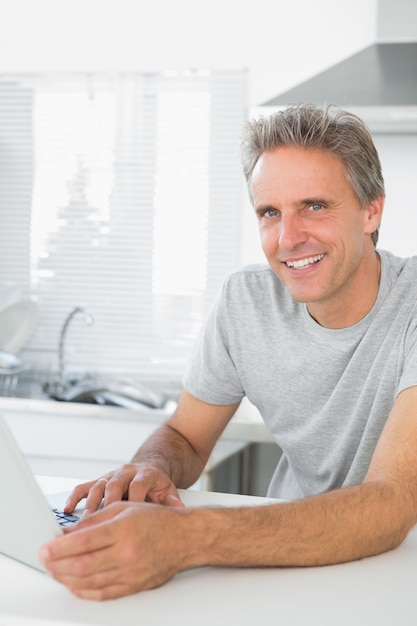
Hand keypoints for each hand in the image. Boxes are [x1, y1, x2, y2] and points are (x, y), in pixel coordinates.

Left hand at [40, 501, 187, 599]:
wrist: (185, 538)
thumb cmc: (157, 520)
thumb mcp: (125, 508)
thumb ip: (94, 520)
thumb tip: (68, 532)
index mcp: (123, 529)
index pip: (82, 542)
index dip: (58, 548)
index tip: (45, 548)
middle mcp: (127, 553)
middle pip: (82, 565)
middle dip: (57, 565)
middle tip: (44, 562)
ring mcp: (131, 573)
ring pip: (89, 582)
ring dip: (66, 579)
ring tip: (55, 572)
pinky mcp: (134, 586)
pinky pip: (103, 593)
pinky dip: (84, 591)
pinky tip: (74, 585)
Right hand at [64, 463, 183, 515]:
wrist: (150, 468)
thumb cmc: (158, 485)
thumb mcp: (169, 490)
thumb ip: (171, 500)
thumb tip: (178, 509)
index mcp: (144, 474)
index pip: (138, 486)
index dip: (133, 501)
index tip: (129, 519)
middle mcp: (126, 472)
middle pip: (115, 484)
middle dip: (108, 503)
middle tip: (101, 522)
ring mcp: (111, 475)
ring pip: (98, 485)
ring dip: (90, 503)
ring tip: (84, 521)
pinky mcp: (100, 480)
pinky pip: (84, 486)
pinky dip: (75, 497)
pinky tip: (67, 509)